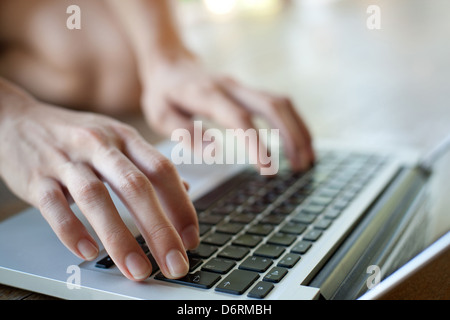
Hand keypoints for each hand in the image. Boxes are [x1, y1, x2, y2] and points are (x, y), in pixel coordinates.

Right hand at [0, 96, 198, 280]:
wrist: (16, 119)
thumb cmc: (75, 135)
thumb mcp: (117, 139)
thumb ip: (148, 164)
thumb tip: (184, 189)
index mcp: (125, 138)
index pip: (162, 170)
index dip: (181, 205)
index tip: (191, 238)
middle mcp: (100, 146)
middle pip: (137, 187)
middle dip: (160, 230)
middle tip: (175, 264)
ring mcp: (67, 160)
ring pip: (97, 199)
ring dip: (120, 239)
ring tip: (138, 269)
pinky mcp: (37, 177)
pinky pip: (55, 206)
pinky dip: (72, 231)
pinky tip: (89, 252)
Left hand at [140, 54, 314, 170]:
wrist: (170, 62)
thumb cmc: (163, 93)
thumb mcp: (159, 114)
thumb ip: (184, 132)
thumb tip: (215, 151)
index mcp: (205, 94)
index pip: (238, 118)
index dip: (256, 143)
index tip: (268, 169)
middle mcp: (230, 87)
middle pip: (272, 105)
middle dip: (291, 136)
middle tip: (302, 166)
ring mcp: (242, 86)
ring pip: (281, 102)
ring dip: (298, 130)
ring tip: (307, 160)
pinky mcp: (248, 90)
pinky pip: (278, 103)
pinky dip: (293, 124)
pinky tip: (299, 143)